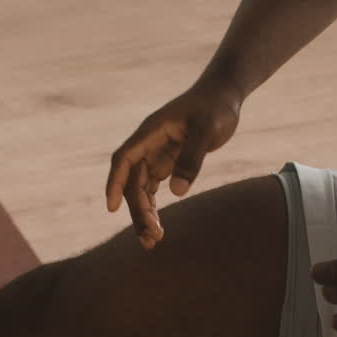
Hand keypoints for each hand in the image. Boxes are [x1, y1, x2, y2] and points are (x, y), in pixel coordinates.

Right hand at [106, 76, 242, 248]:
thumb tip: (177, 193)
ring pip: (141, 188)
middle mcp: (149, 145)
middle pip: (133, 181)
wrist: (224, 95)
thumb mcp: (207, 130)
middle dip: (138, 209)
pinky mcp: (168, 161)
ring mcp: (157, 154)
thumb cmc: (216, 107)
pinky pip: (154, 188)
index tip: (112, 207)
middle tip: (151, 237)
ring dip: (144, 213)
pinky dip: (154, 207)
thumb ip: (192, 160)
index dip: (115, 183)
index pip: (124, 159)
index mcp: (151, 132)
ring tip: (152, 241)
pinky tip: (157, 227)